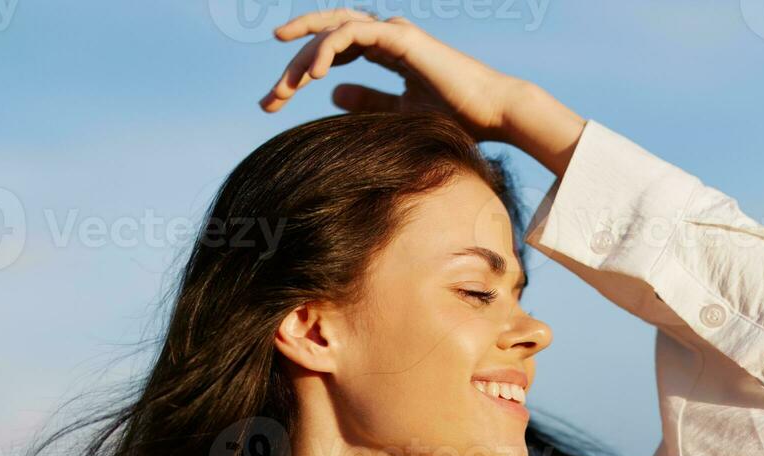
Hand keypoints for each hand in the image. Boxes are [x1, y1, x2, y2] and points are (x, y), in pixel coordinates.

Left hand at [258, 9, 584, 175]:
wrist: (493, 114)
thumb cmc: (458, 117)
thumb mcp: (400, 112)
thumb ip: (367, 100)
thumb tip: (331, 91)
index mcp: (386, 49)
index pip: (332, 49)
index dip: (301, 71)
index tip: (276, 101)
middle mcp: (387, 34)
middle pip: (325, 36)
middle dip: (292, 65)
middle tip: (270, 99)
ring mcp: (393, 32)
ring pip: (332, 30)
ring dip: (302, 57)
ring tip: (285, 89)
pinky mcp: (400, 38)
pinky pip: (351, 36)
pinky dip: (327, 51)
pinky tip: (312, 76)